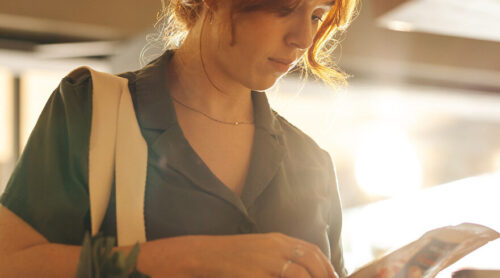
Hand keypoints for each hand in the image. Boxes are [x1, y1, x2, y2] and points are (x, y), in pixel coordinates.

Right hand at [193, 232, 337, 277]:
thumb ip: (279, 254)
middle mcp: (274, 248)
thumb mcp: (259, 248)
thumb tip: (300, 269)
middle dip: (325, 275)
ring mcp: (265, 262)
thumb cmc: (231, 255)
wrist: (204, 255)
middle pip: (310, 260)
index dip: (326, 265)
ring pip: (300, 274)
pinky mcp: (255, 275)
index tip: (333, 277)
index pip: (311, 250)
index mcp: (276, 240)